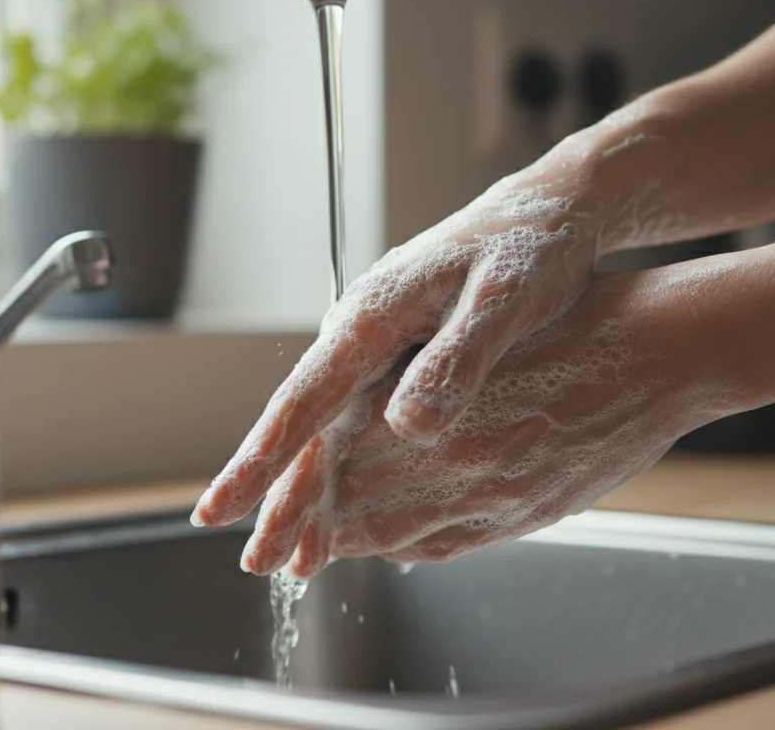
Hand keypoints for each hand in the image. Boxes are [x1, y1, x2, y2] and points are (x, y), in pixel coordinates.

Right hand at [190, 120, 670, 571]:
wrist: (549, 213)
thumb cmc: (531, 250)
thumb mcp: (504, 300)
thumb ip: (458, 358)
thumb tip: (409, 425)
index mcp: (373, 315)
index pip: (305, 399)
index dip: (264, 460)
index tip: (225, 508)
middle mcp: (361, 329)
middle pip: (306, 422)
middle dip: (277, 494)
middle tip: (255, 561)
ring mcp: (377, 342)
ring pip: (331, 425)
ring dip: (312, 489)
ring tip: (296, 554)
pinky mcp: (398, 353)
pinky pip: (360, 417)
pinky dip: (347, 465)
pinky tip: (345, 504)